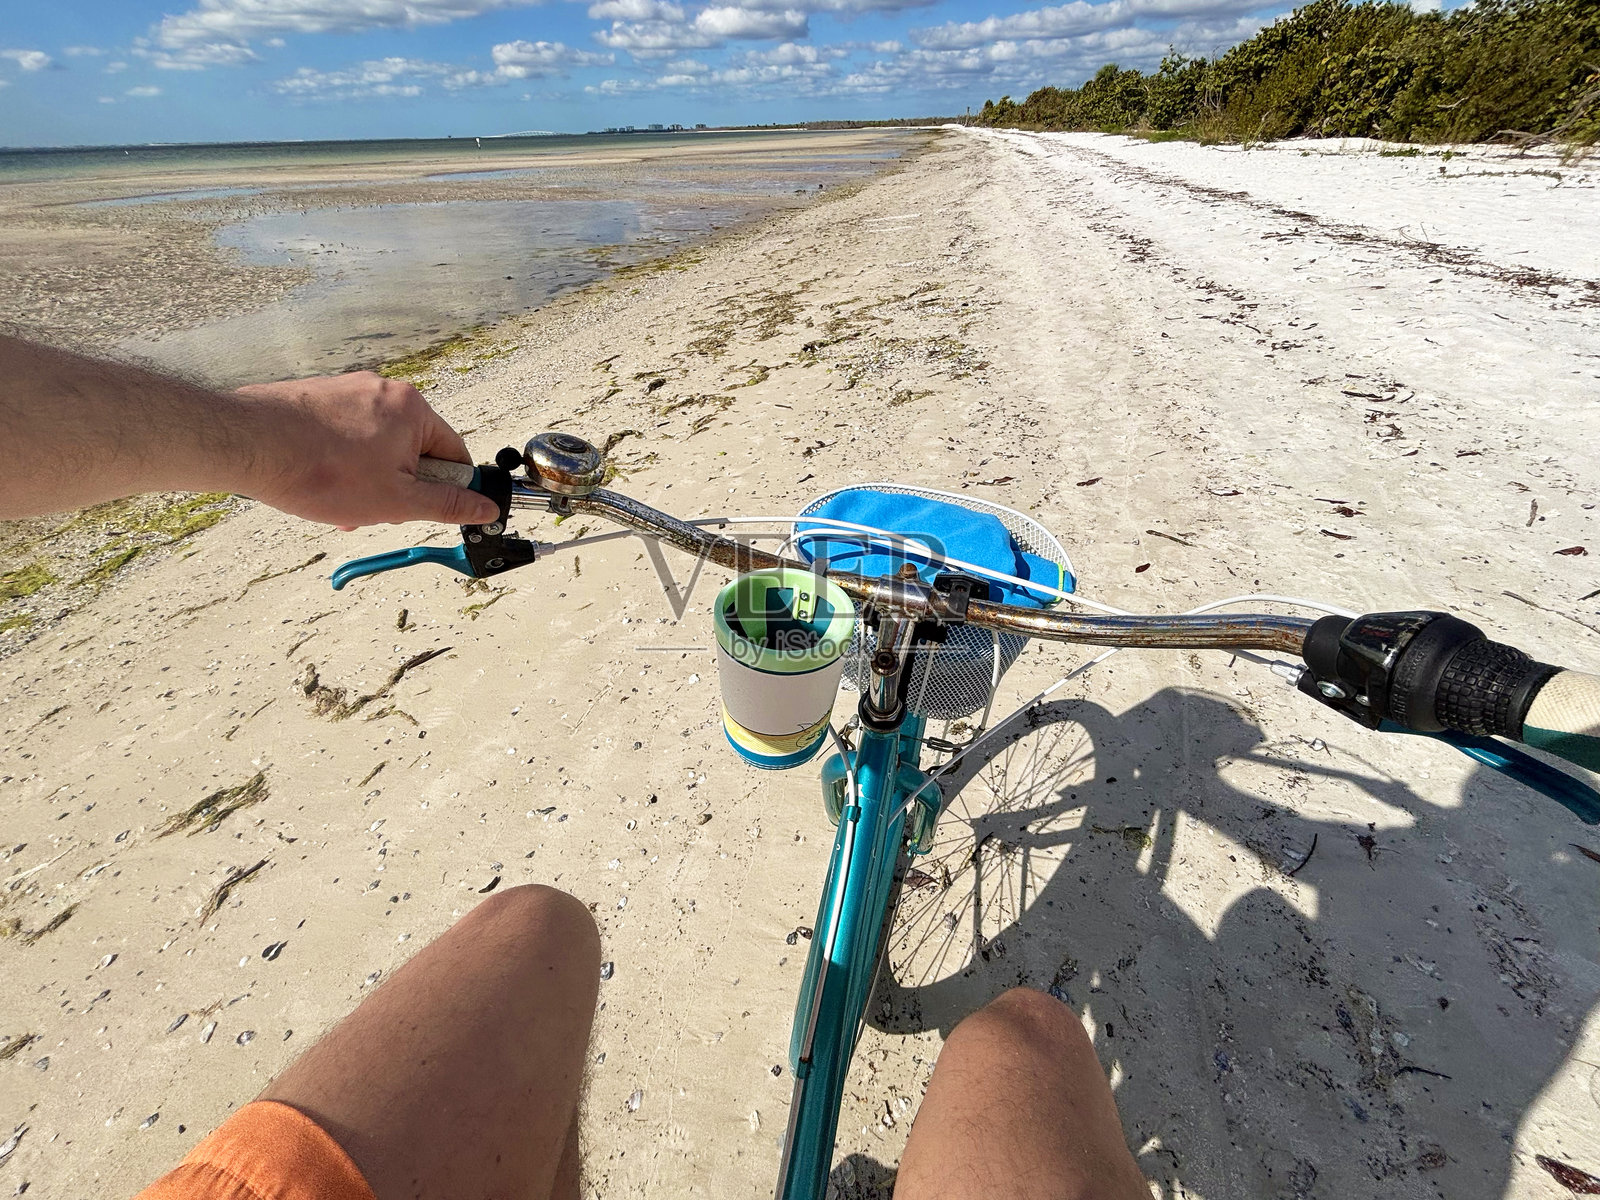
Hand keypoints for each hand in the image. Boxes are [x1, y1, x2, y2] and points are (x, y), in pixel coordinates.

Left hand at [234, 373, 499, 529]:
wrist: (246, 445)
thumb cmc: (319, 471)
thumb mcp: (396, 501)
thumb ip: (447, 504)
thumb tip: (485, 507)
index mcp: (411, 408)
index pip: (453, 453)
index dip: (445, 489)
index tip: (427, 509)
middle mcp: (382, 389)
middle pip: (412, 449)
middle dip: (397, 486)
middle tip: (373, 510)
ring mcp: (346, 390)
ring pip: (376, 445)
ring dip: (367, 479)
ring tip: (338, 502)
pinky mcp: (317, 397)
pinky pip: (345, 435)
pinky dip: (340, 462)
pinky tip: (318, 484)